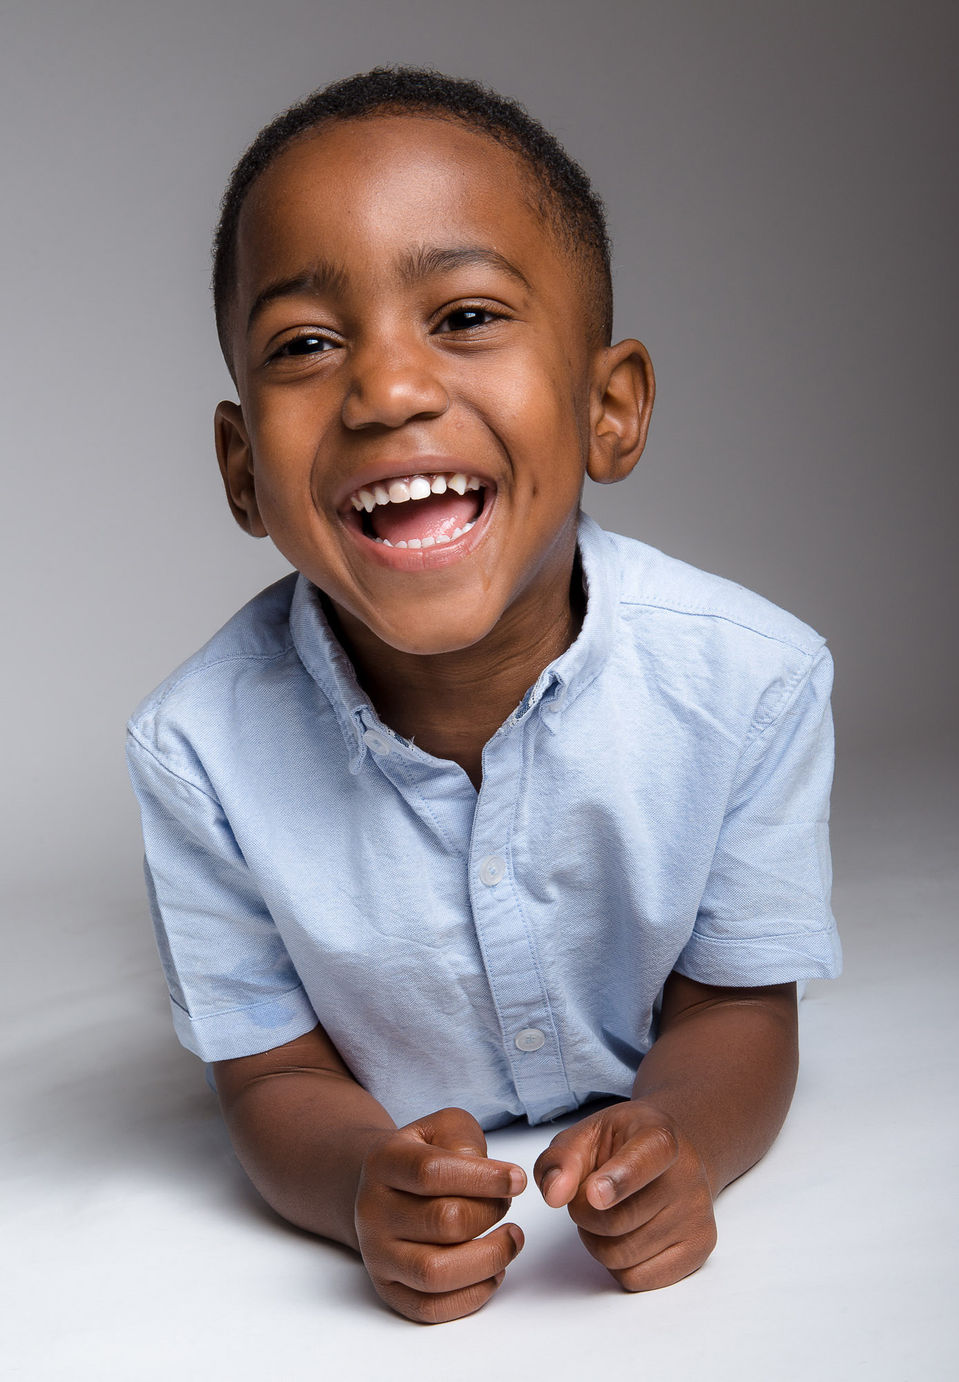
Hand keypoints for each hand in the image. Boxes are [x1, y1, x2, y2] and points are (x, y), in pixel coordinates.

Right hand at [354, 1106, 525, 1322]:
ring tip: (511, 1240)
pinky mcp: (389, 1290)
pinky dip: (473, 1295)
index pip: (431, 1172)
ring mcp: (377, 1255)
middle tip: (506, 1204)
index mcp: (383, 1162)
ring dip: (488, 1259)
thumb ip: (465, 1140)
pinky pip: (431, 1308)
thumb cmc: (424, 1156)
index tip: (518, 1180)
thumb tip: (490, 1178)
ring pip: (436, 1273)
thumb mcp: (442, 1127)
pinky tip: (493, 1270)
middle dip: (489, 1213)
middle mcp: (372, 1210)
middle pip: (442, 1221)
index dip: (483, 1177)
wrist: (383, 1189)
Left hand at [533, 1100, 716, 1290]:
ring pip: (622, 1256)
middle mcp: (688, 1174)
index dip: (618, 1180)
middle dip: (583, 1215)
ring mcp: (697, 1214)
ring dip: (597, 1242)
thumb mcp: (586, 1135)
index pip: (644, 1161)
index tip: (595, 1195)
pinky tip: (626, 1236)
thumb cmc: (623, 1145)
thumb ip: (561, 1159)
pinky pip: (638, 1279)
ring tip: (606, 1215)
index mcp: (658, 1136)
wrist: (672, 1155)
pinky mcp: (699, 1248)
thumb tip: (554, 1195)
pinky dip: (617, 1265)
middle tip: (585, 1198)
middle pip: (616, 1221)